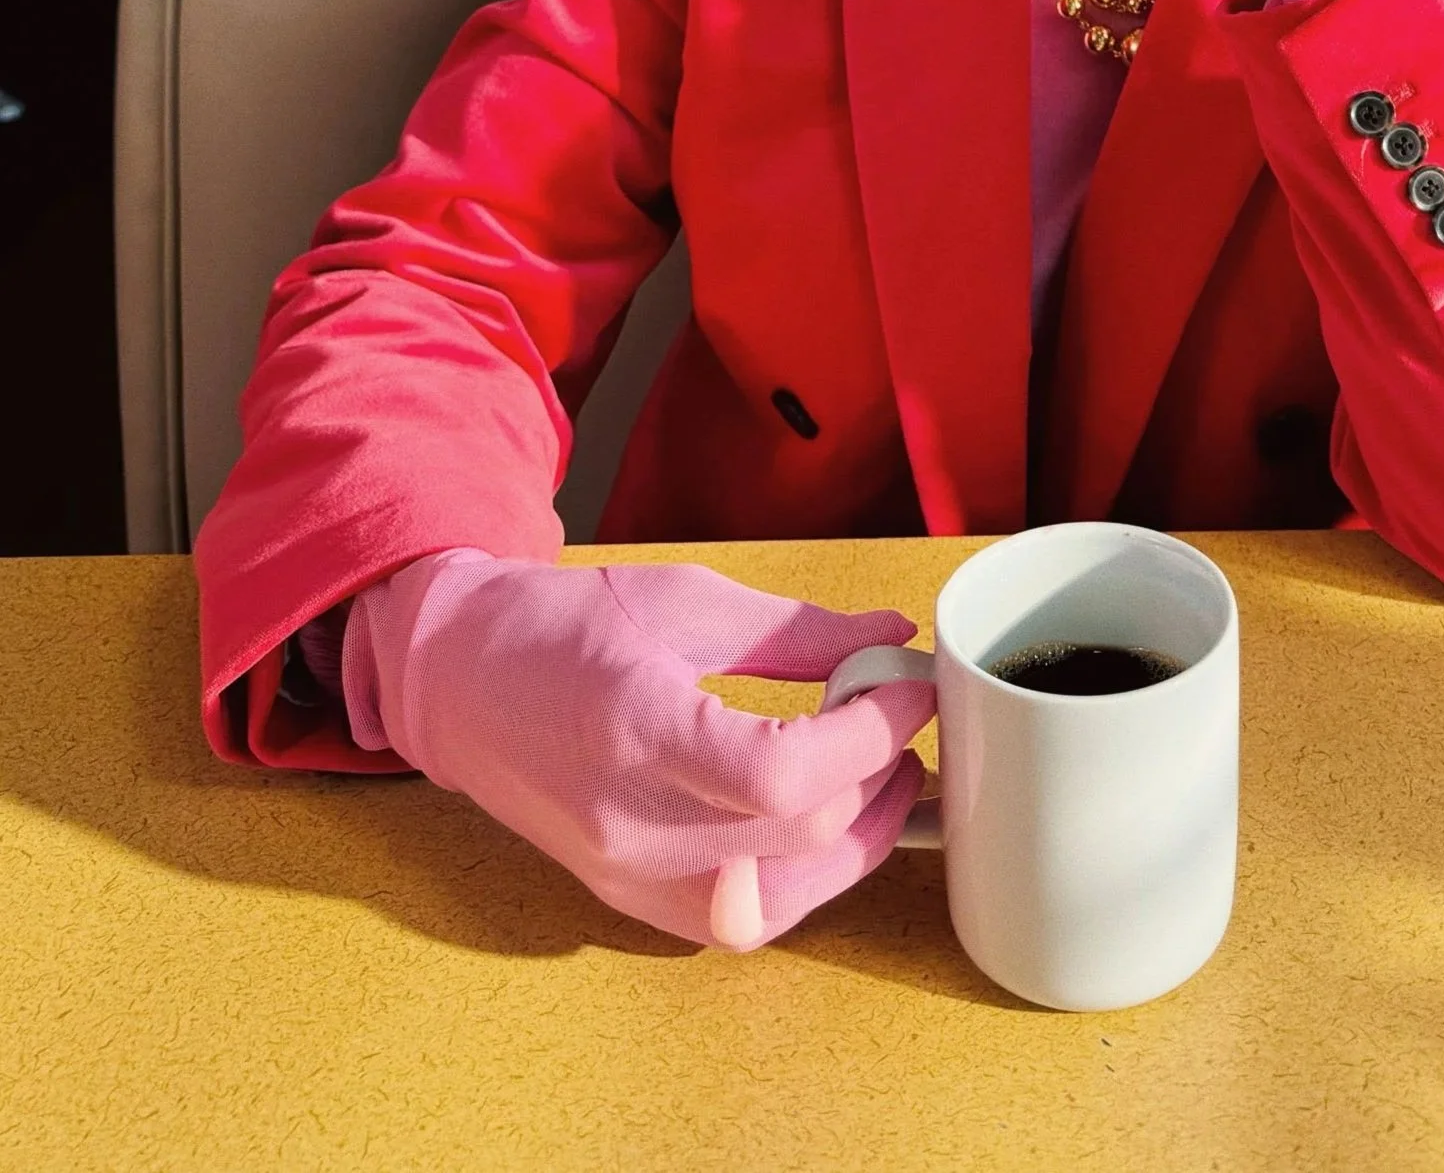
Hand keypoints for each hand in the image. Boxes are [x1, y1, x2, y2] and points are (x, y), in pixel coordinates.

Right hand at [343, 550, 932, 950]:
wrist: (461, 681)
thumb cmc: (562, 627)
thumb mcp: (682, 596)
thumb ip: (794, 630)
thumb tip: (889, 634)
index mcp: (639, 728)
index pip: (784, 776)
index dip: (871, 734)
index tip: (908, 685)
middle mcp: (631, 823)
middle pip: (799, 833)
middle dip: (876, 767)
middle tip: (895, 708)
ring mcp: (628, 878)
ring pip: (785, 898)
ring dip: (856, 838)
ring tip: (881, 771)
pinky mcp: (631, 904)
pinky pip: (744, 922)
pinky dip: (803, 878)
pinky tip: (825, 821)